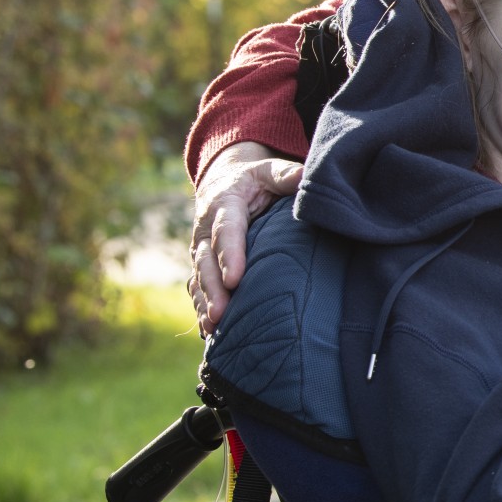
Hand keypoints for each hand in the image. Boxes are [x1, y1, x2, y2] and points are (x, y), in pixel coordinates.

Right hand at [189, 142, 301, 334]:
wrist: (224, 181)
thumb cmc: (254, 179)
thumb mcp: (268, 171)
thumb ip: (285, 175)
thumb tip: (304, 177)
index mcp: (224, 204)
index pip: (226, 232)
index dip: (229, 255)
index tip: (236, 278)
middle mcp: (205, 229)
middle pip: (206, 261)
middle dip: (213, 288)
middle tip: (221, 313)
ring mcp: (200, 249)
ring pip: (199, 278)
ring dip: (204, 302)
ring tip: (213, 326)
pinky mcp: (201, 264)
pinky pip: (197, 287)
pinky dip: (200, 306)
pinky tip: (208, 330)